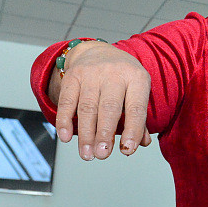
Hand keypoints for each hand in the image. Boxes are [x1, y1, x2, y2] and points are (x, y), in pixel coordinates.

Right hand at [54, 42, 151, 159]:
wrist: (98, 51)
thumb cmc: (122, 78)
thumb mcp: (137, 92)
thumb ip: (139, 119)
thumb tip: (142, 143)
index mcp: (137, 78)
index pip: (136, 108)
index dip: (132, 130)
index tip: (127, 149)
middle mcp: (114, 73)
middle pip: (109, 108)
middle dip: (104, 134)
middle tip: (102, 155)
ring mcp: (91, 73)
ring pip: (87, 107)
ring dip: (85, 134)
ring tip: (87, 153)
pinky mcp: (72, 76)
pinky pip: (67, 101)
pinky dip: (65, 120)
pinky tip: (66, 136)